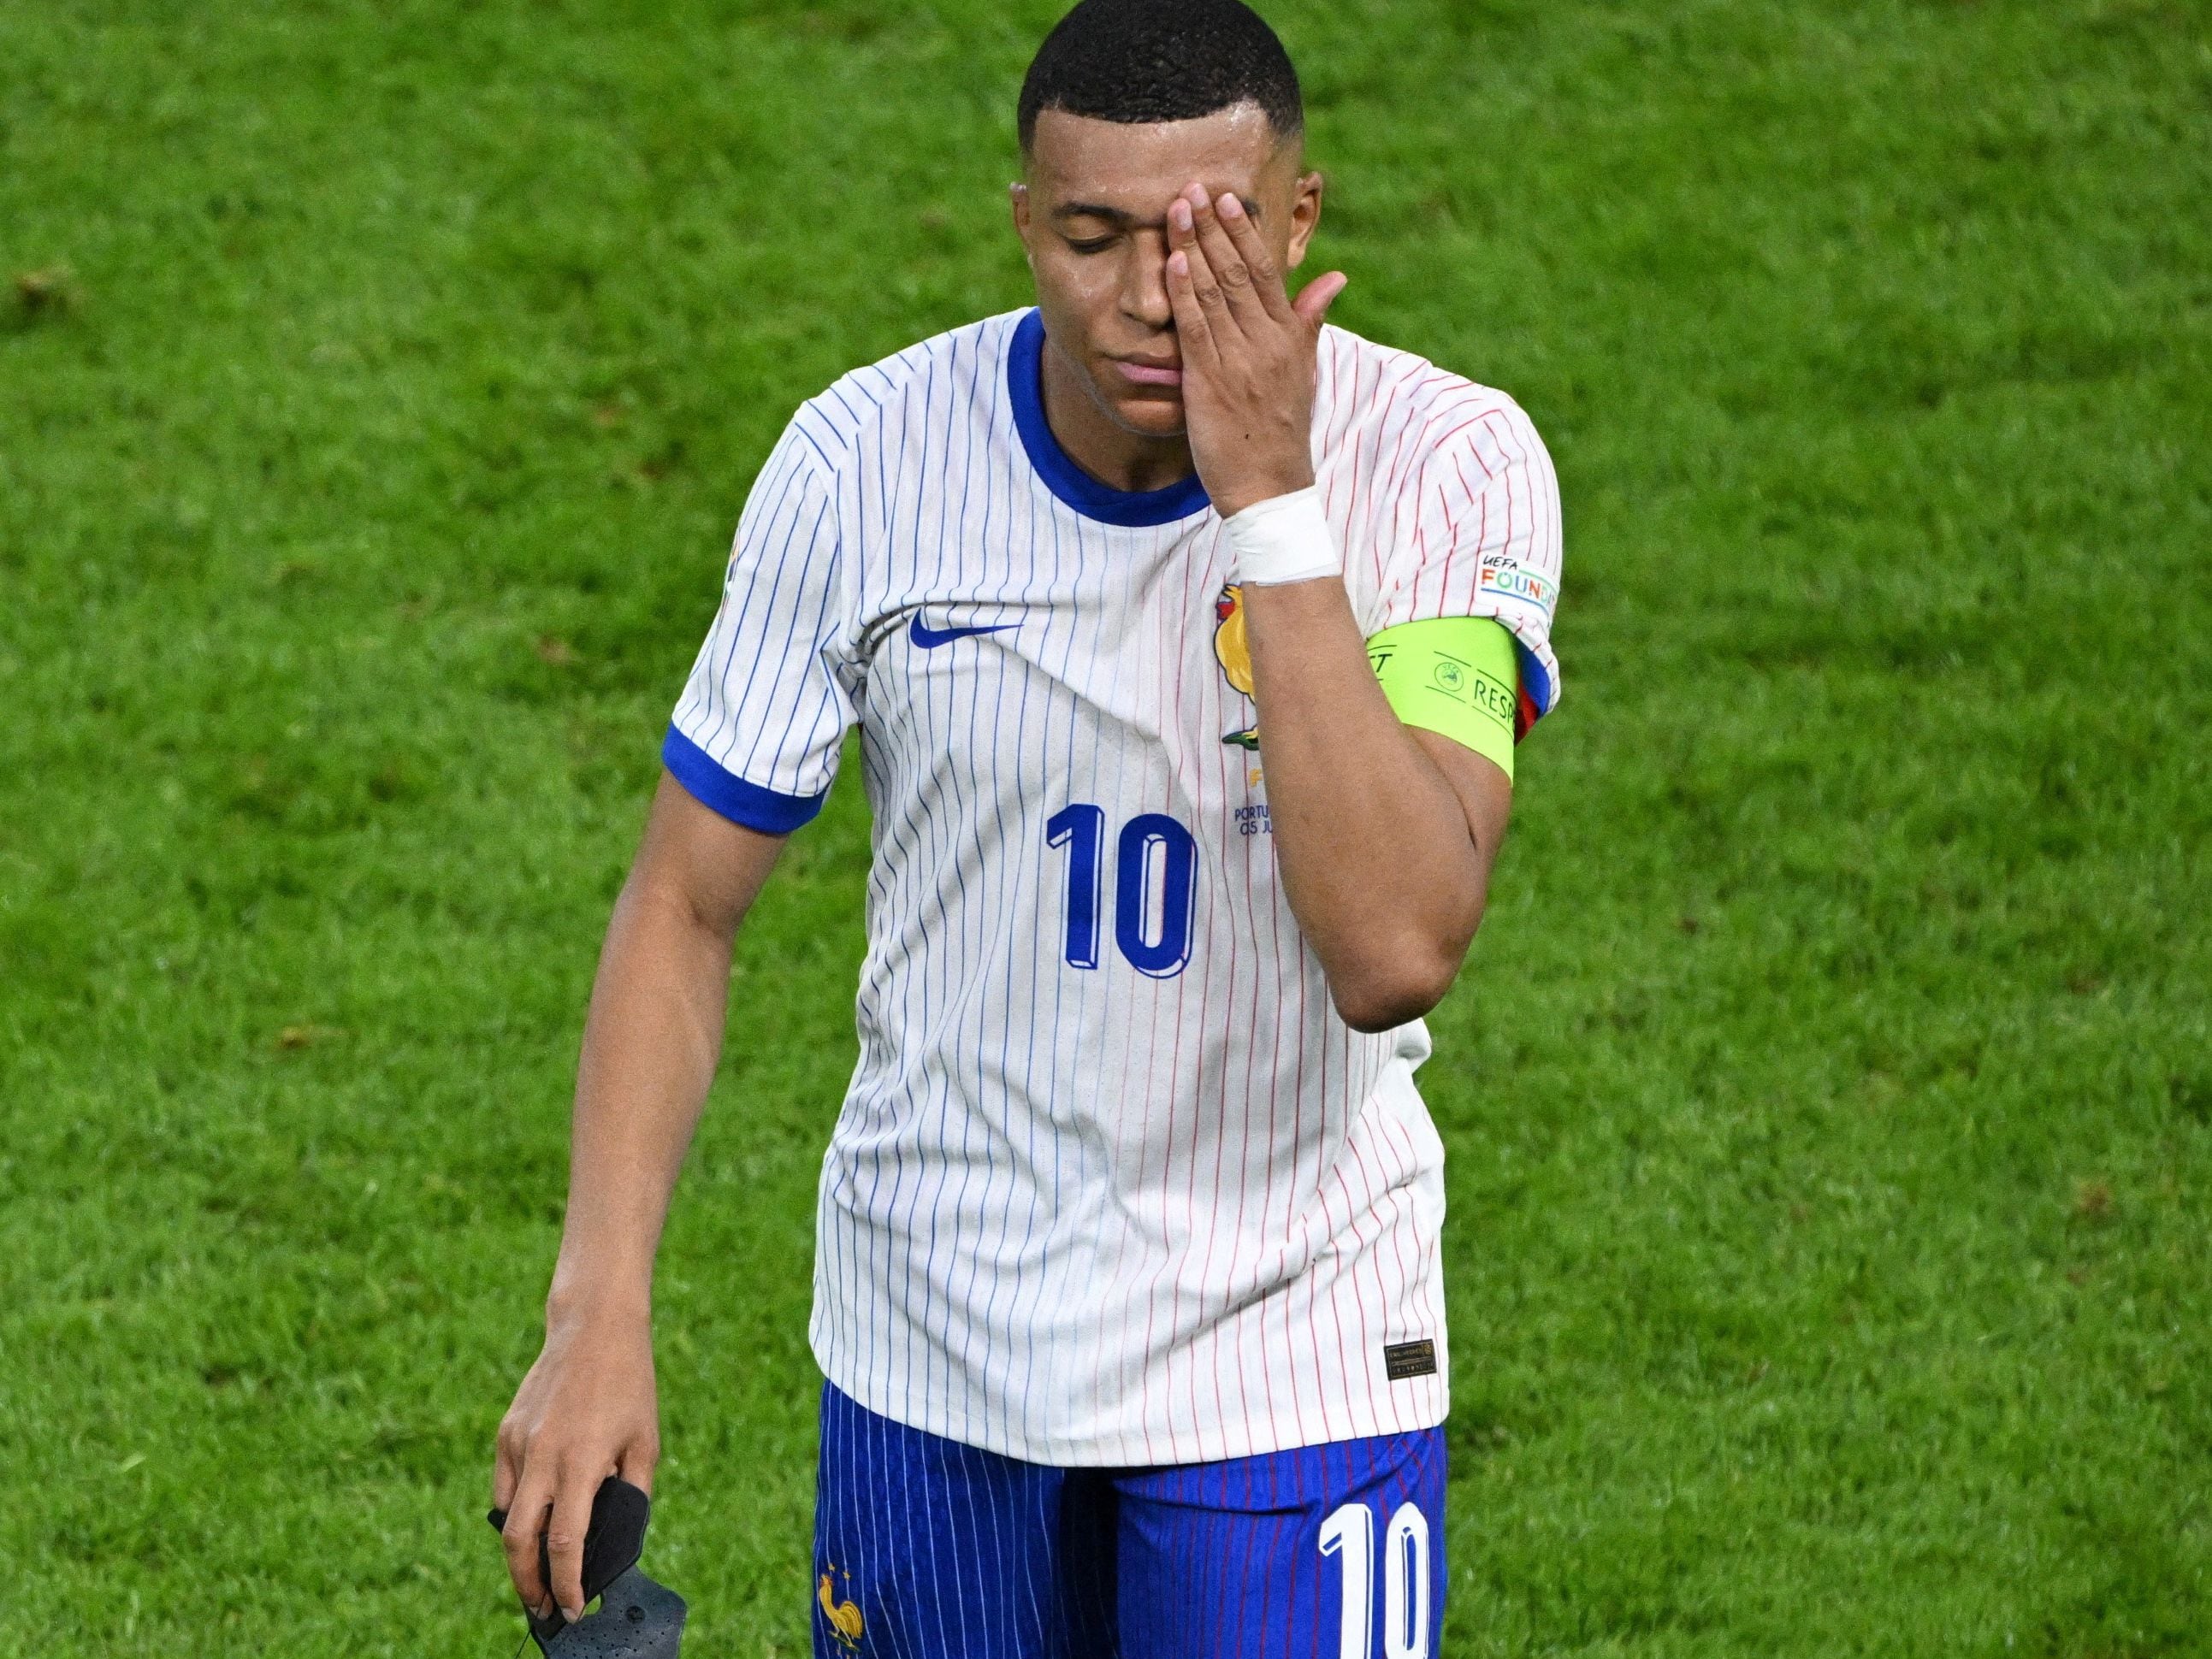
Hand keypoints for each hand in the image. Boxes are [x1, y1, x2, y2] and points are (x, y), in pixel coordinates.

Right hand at [493, 1302, 659, 1624]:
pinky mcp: (505, 1432)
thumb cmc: (630, 1386)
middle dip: (527, 1585)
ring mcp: (518, 1444)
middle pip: (518, 1542)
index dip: (567, 1584)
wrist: (594, 1327)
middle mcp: (542, 1456)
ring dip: (519, 1553)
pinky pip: (506, 1486)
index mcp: (581, 1462)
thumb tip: (616, 1543)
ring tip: (538, 1575)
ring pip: (507, 1516)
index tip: (574, 1609)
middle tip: (543, 1609)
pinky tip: (534, 1522)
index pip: (564, 1543)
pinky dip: (516, 1512)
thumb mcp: (645, 1444)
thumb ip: (630, 1496)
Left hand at [1164, 181, 1348, 519]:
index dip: (1244, 232)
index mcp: (1289, 338)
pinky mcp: (1209, 383)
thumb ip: (1311, 321)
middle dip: (1213, 227)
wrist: (1271, 487)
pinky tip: (1174, 261)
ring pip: (1214, 293)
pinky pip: (1195, 329)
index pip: (1266, 272)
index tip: (1227, 199)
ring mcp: (1237, 362)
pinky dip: (1184, 293)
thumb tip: (1335, 278)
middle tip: (1193, 187)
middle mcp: (1266, 343)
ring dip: (1194, 247)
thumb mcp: (1305, 371)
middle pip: (1238, 272)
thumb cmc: (1282, 431)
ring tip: (1178, 209)